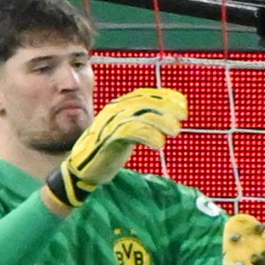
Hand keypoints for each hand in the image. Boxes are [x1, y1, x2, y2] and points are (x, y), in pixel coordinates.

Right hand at [47, 87, 185, 210]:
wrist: (82, 170)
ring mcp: (109, 124)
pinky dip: (147, 135)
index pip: (144, 95)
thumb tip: (166, 118)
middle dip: (166, 107)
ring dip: (160, 121)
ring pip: (139, 115)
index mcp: (118, 107)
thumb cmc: (107, 151)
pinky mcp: (107, 139)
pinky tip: (158, 144)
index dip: (165, 97)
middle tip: (183, 117)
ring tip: (174, 131)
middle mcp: (113, 111)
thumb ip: (140, 123)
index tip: (182, 105)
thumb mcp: (126, 133)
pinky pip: (130, 132)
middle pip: (143, 102)